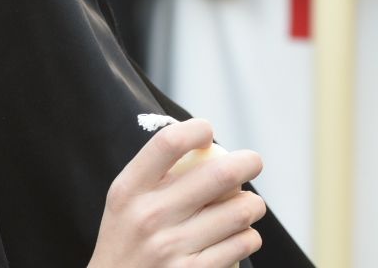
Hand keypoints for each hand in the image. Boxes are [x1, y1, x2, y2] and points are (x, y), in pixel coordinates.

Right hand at [90, 118, 265, 267]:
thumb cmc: (127, 239)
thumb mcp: (124, 202)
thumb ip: (154, 175)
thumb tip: (205, 147)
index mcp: (129, 190)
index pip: (168, 143)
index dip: (196, 129)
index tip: (207, 131)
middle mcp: (149, 216)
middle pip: (218, 175)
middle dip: (247, 163)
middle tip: (253, 162)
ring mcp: (172, 248)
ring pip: (239, 212)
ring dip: (253, 204)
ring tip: (250, 205)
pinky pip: (241, 244)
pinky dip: (249, 236)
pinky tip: (242, 235)